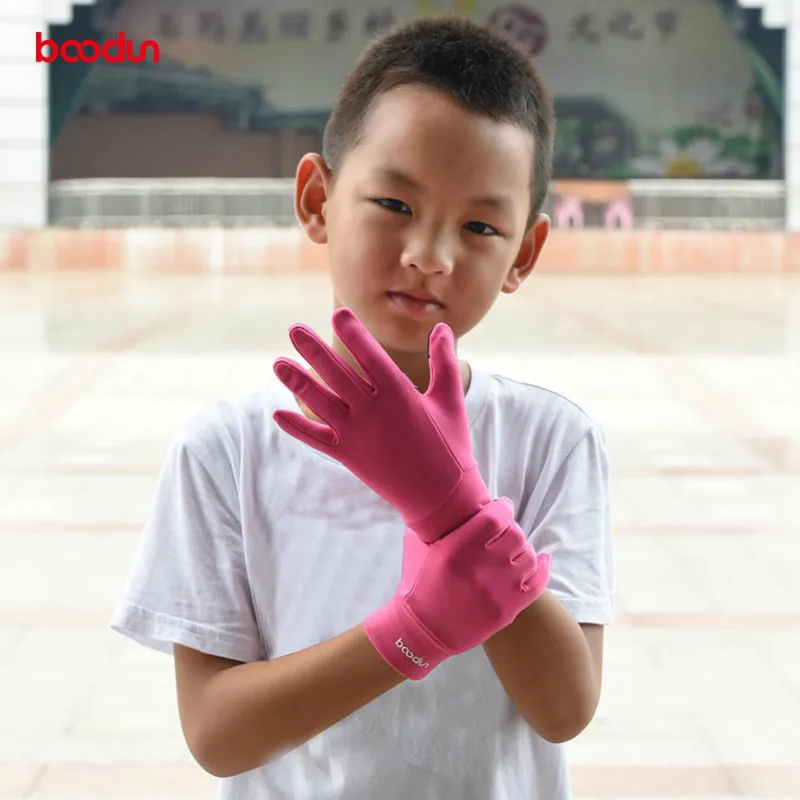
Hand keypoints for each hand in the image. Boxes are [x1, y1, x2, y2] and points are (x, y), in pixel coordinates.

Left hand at [272, 307, 489, 542]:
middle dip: (313, 349)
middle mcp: (373, 411)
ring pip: (320, 402)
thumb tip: (442, 327)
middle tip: (293, 329)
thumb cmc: (450, 445)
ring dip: (297, 382)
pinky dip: (297, 428)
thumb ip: (443, 361)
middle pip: (337, 374)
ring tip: (277, 363)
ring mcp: (357, 435)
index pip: (370, 355)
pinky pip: (317, 439)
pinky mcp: (349, 456)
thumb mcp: (450, 400)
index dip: (353, 332)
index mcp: (400, 395)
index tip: (338, 313)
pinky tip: (277, 413)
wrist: (441, 497)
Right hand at [362, 498, 550, 679]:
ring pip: (528, 556)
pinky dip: (542, 567)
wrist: (421, 630)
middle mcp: (479, 568)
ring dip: (523, 548)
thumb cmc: (417, 584)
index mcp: (455, 550)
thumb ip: (432, 522)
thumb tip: (447, 499)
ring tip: (514, 548)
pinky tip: (541, 559)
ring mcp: (496, 590)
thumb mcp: (415, 546)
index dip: (503, 508)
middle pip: (515, 535)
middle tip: (505, 530)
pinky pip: (537, 583)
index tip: (502, 505)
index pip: (494, 518)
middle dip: (511, 528)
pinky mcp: (507, 609)